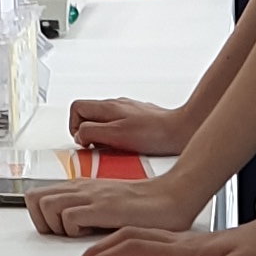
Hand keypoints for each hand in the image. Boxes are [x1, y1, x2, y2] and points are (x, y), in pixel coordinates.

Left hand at [32, 164, 210, 241]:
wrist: (173, 196)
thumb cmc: (147, 204)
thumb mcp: (109, 204)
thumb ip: (90, 211)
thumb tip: (73, 226)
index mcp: (81, 187)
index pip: (37, 195)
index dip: (40, 216)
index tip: (56, 230)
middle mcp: (81, 188)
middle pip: (33, 198)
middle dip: (41, 221)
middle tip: (62, 234)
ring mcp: (91, 195)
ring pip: (45, 205)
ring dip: (55, 225)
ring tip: (76, 234)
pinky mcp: (102, 206)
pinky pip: (69, 218)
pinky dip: (73, 231)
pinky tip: (91, 233)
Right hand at [67, 95, 189, 155]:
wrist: (182, 131)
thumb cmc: (155, 133)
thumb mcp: (116, 135)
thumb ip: (92, 132)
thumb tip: (80, 135)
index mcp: (108, 106)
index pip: (77, 108)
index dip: (73, 126)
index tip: (82, 141)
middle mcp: (117, 105)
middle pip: (89, 115)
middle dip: (87, 132)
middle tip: (94, 147)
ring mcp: (129, 111)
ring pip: (104, 122)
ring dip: (103, 136)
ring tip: (111, 149)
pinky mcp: (140, 120)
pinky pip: (120, 127)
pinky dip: (118, 138)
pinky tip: (127, 149)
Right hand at [68, 211, 255, 255]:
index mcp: (185, 251)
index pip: (134, 251)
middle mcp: (180, 245)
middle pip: (126, 241)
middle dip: (95, 254)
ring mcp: (183, 244)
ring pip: (134, 239)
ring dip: (107, 249)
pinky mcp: (189, 249)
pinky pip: (147, 244)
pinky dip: (126, 249)